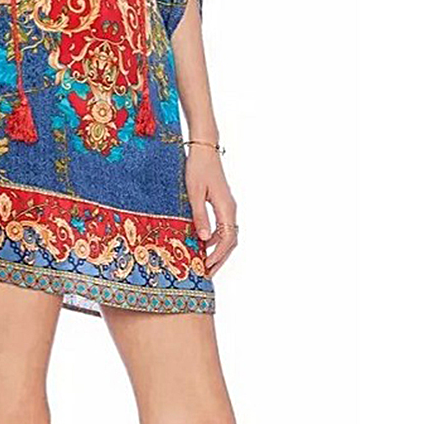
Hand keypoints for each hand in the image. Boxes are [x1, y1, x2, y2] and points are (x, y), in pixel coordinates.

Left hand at [186, 145, 237, 278]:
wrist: (204, 148)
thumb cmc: (197, 167)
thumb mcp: (194, 192)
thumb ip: (199, 215)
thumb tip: (205, 239)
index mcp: (226, 207)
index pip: (227, 239)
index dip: (218, 256)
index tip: (207, 268)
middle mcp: (230, 209)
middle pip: (231, 241)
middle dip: (220, 259)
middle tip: (207, 274)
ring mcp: (227, 206)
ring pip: (228, 235)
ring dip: (218, 250)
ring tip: (204, 264)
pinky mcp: (222, 203)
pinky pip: (223, 227)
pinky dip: (215, 239)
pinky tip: (203, 244)